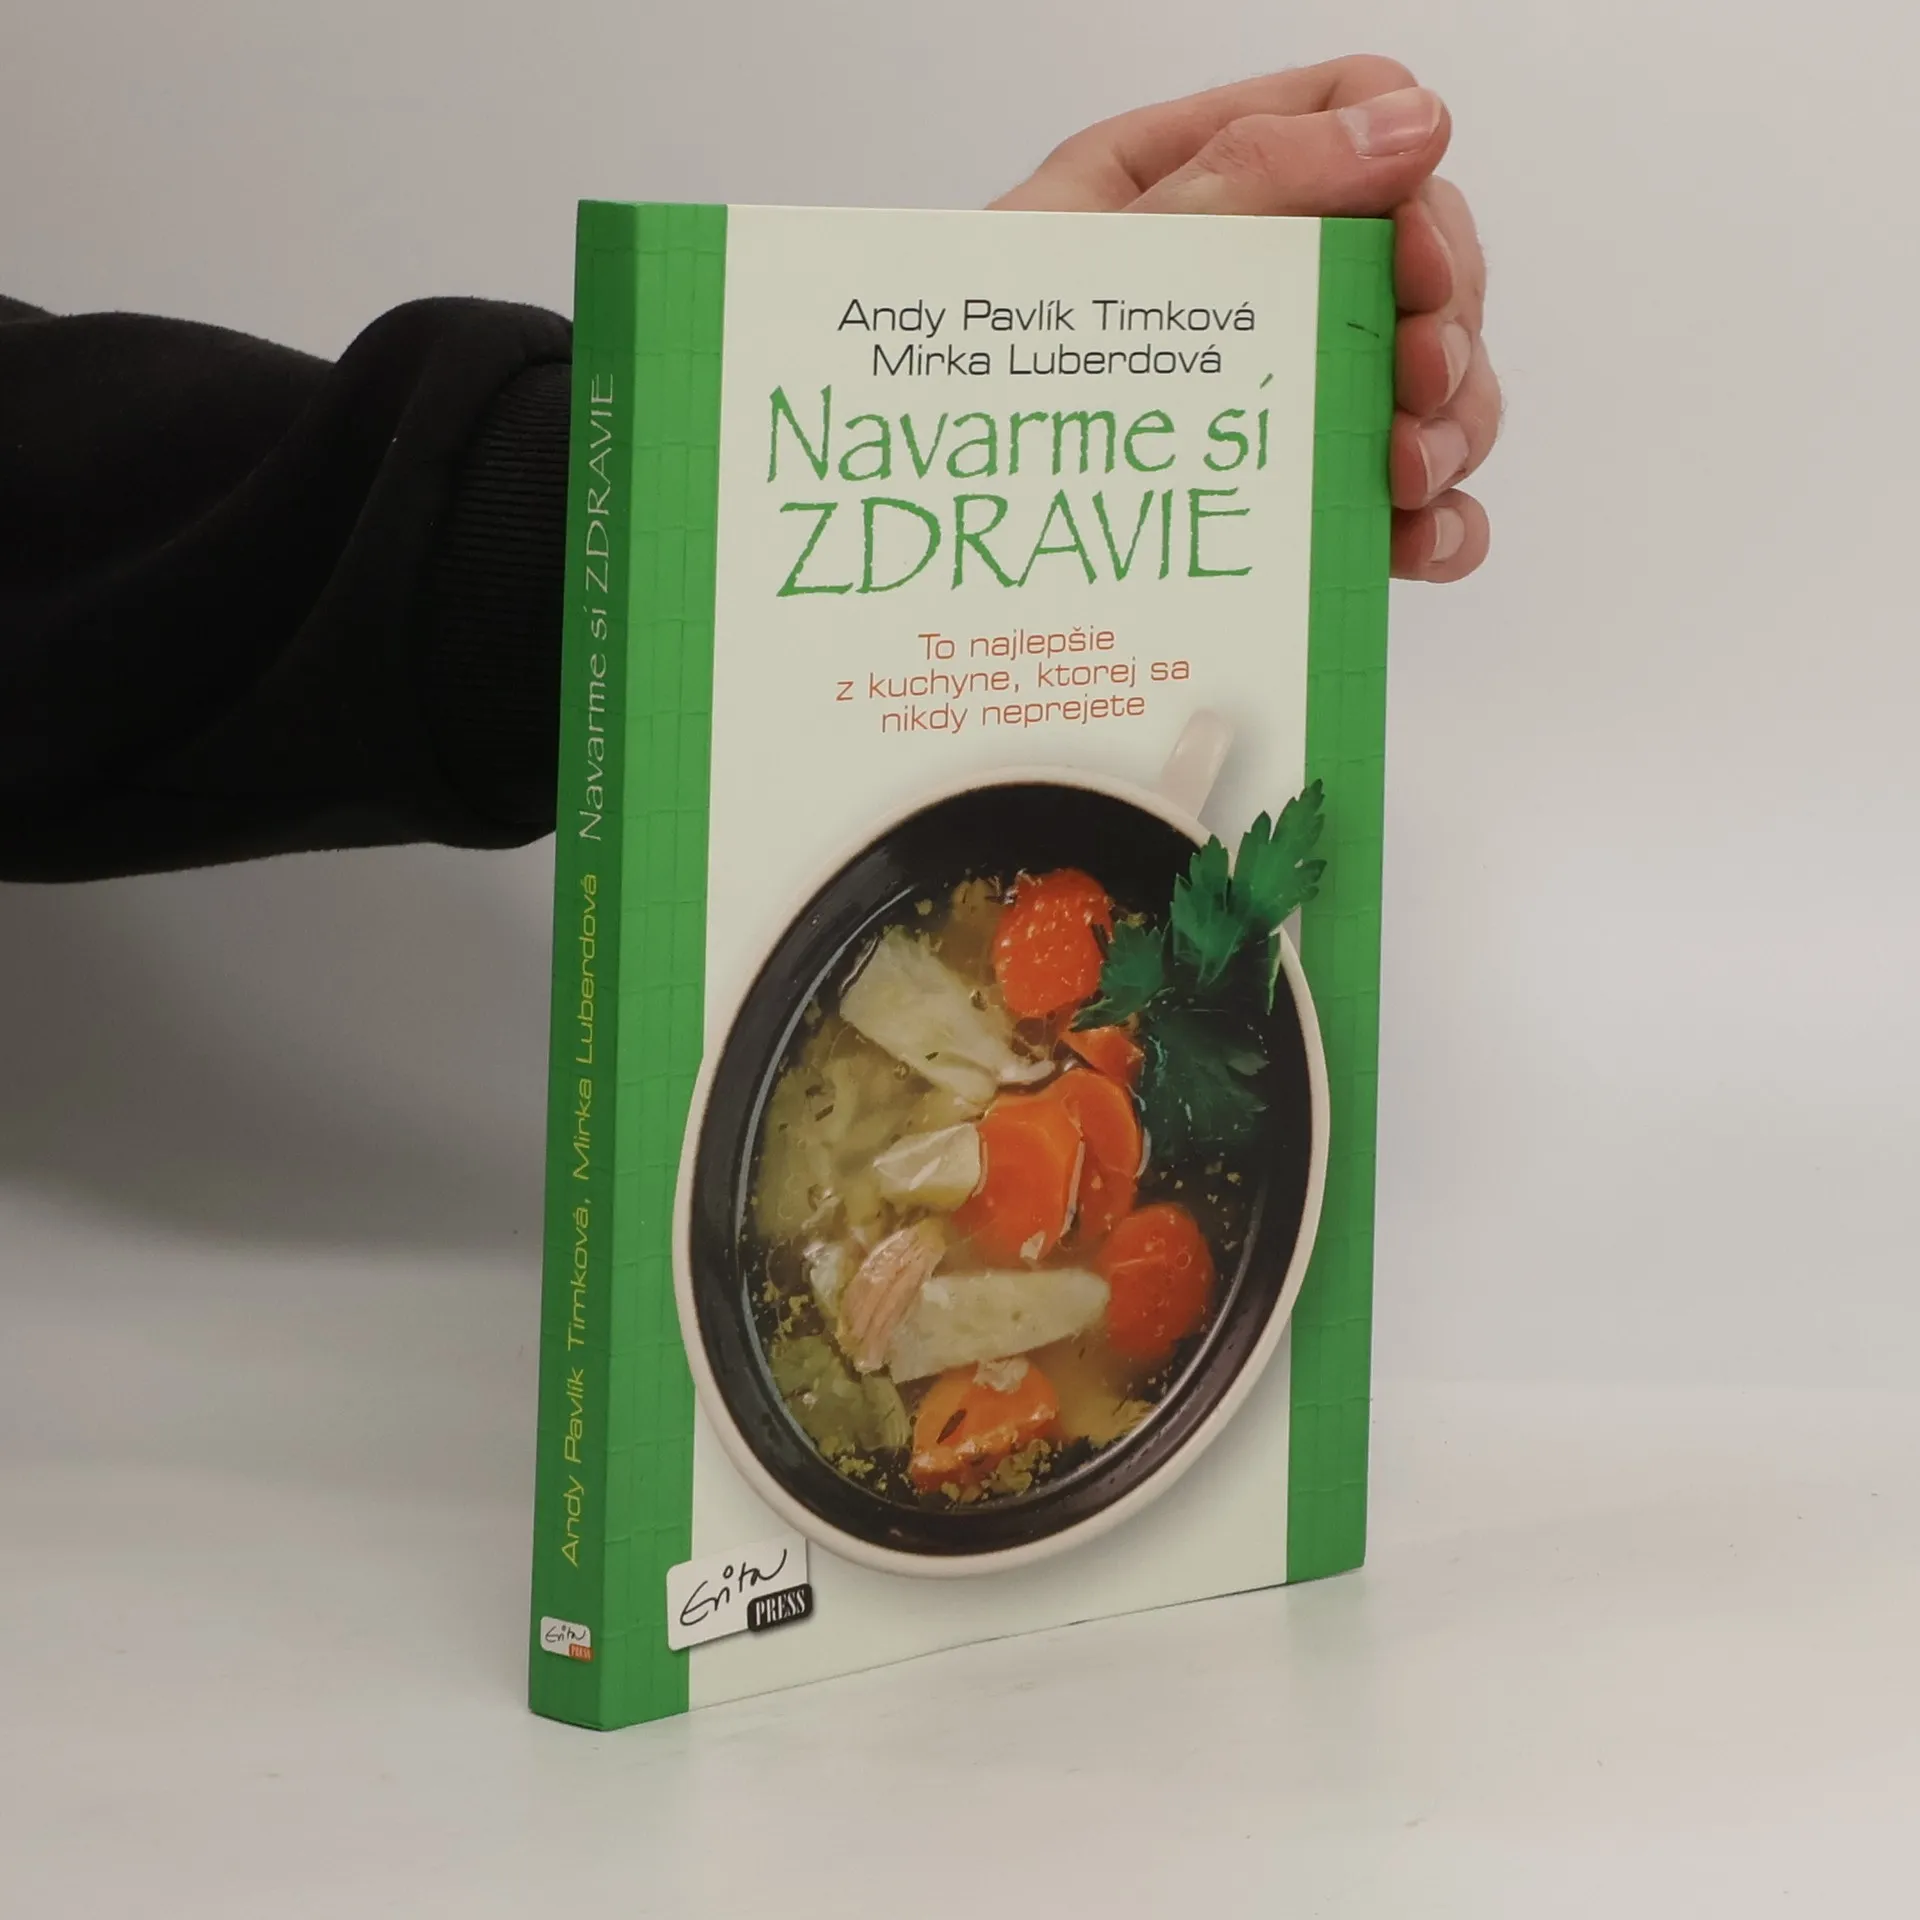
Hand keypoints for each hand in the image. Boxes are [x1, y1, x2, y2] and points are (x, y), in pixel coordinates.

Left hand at [994, 57, 1495, 582]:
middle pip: (1418, 261)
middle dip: (1443, 326)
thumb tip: (1412, 122)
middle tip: (1416, 389)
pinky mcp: (1281, 492)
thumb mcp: (1102, 258)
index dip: (1414, 189)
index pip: (1359, 123)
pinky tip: (1413, 543)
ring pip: (1427, 384)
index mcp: (1196, 178)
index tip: (1417, 271)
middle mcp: (1249, 277)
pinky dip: (1432, 521)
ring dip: (1448, 429)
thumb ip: (1249, 180)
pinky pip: (1396, 499)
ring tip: (1402, 478)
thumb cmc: (967, 374)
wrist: (910, 505)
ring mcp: (1271, 389)